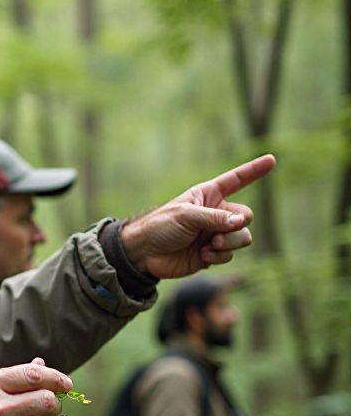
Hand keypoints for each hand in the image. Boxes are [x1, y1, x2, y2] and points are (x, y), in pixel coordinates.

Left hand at [120, 154, 275, 278]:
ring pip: (243, 238)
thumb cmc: (160, 226)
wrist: (144, 253)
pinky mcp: (212, 253)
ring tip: (208, 246)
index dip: (254, 170)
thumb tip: (241, 222)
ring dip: (229, 243)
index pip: (236, 180)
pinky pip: (230, 255)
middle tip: (216, 234)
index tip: (272, 159)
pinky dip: (219, 256)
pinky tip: (202, 256)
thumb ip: (215, 218)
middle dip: (236, 226)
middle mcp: (216, 213)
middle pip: (246, 216)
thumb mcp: (187, 216)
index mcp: (208, 195)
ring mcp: (215, 234)